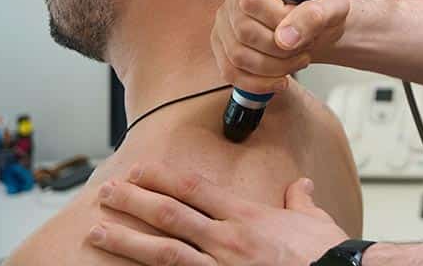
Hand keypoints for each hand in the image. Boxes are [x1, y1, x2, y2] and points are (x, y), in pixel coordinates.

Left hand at [87, 163, 348, 265]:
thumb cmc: (326, 253)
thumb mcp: (314, 220)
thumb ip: (300, 202)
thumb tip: (300, 186)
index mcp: (248, 216)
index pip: (196, 188)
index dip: (164, 177)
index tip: (140, 169)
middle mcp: (227, 239)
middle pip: (171, 215)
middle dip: (134, 202)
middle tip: (106, 191)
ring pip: (163, 251)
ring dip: (126, 240)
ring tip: (96, 231)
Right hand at [213, 0, 350, 92]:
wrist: (315, 26)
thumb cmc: (321, 10)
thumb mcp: (333, 6)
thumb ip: (316, 14)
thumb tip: (286, 38)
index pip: (253, 0)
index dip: (279, 21)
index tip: (303, 28)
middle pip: (244, 31)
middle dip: (281, 50)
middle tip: (305, 47)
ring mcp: (224, 19)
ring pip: (237, 55)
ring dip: (273, 68)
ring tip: (297, 60)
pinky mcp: (222, 44)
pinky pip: (231, 72)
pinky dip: (258, 83)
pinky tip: (280, 79)